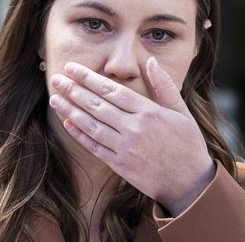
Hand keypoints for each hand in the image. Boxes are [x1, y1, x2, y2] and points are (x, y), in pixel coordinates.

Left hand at [48, 57, 215, 215]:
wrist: (190, 183)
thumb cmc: (188, 144)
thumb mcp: (181, 111)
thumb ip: (164, 85)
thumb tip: (151, 61)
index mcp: (148, 112)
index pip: (112, 90)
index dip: (89, 78)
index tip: (73, 68)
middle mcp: (134, 128)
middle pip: (97, 105)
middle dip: (74, 90)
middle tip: (56, 79)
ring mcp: (125, 148)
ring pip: (91, 125)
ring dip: (70, 110)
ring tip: (55, 98)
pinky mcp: (120, 165)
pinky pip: (95, 147)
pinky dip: (80, 135)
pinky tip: (67, 123)